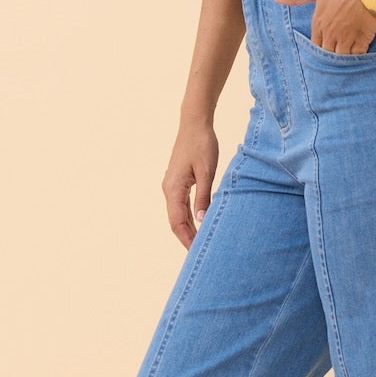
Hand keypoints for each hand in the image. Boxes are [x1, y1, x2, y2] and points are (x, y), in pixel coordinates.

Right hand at [162, 116, 218, 248]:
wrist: (194, 124)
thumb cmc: (202, 145)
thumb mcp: (207, 172)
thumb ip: (204, 196)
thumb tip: (201, 220)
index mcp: (173, 188)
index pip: (177, 222)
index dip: (186, 239)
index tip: (197, 252)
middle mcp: (168, 189)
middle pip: (176, 222)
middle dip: (187, 238)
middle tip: (201, 253)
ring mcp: (171, 185)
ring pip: (177, 215)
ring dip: (188, 229)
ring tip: (201, 243)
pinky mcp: (177, 181)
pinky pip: (180, 206)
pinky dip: (188, 218)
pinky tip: (198, 224)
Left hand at [270, 0, 375, 53]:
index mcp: (318, 23)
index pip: (315, 43)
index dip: (320, 45)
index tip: (325, 43)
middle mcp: (330, 33)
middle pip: (327, 52)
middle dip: (330, 53)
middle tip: (336, 52)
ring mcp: (346, 38)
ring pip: (340, 57)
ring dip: (342, 57)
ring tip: (347, 54)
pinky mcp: (362, 40)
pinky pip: (357, 55)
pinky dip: (357, 56)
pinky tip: (359, 52)